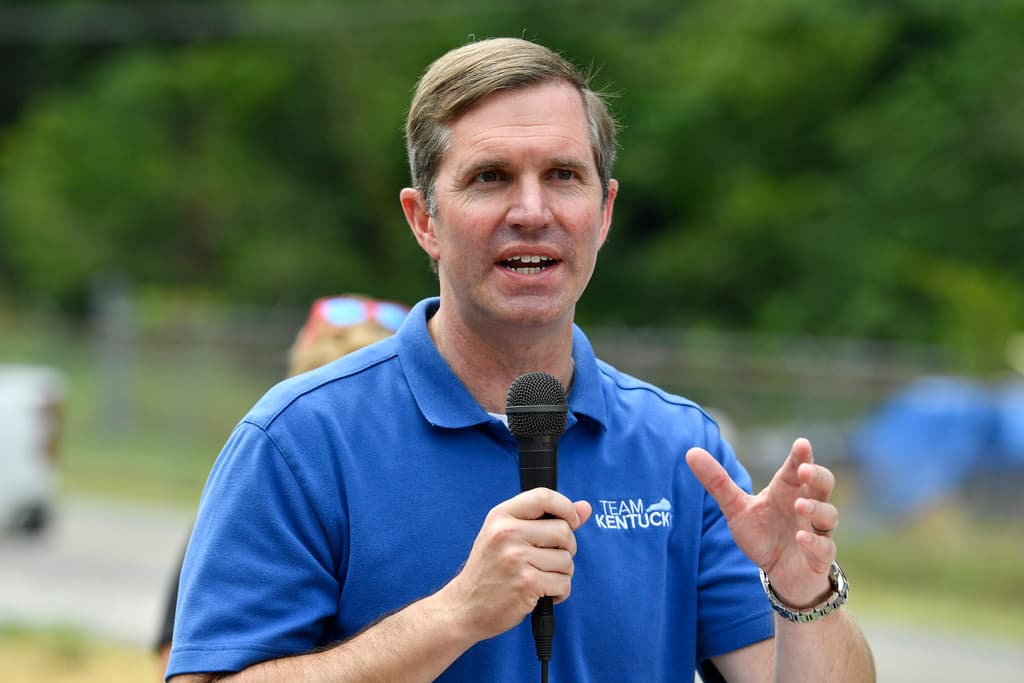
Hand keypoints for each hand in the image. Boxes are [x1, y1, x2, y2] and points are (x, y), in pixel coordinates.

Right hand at [439, 488, 591, 641]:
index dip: (566, 507)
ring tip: (541, 578)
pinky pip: (563, 583)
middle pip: (563, 531)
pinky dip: (560, 592)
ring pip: (566, 560)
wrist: (465, 607)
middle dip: (566, 549)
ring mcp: (516, 558)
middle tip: (549, 560)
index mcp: (501, 516)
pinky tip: (542, 593)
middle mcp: (507, 533)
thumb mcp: (508, 536)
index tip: (571, 521)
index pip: (543, 496)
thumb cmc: (489, 571)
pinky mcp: (526, 583)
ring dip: (562, 574)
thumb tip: (585, 508)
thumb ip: (546, 519)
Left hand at [686, 437, 837, 607]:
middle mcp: (806, 506)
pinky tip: (801, 538)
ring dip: (817, 508)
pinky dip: (814, 542)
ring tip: (800, 505)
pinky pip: (825, 548)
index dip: (801, 456)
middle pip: (823, 484)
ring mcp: (816, 531)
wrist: (779, 573)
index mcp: (786, 490)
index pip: (797, 467)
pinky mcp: (820, 556)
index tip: (802, 443)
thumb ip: (717, 481)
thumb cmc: (762, 534)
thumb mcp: (736, 508)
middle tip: (804, 471)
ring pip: (828, 514)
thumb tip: (690, 451)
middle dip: (817, 475)